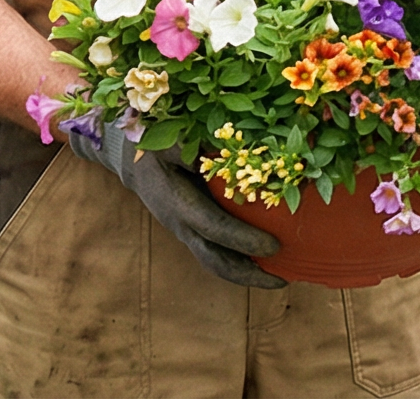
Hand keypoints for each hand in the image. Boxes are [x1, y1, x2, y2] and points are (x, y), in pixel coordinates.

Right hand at [69, 126, 284, 288]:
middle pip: (215, 260)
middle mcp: (182, 224)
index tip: (274, 246)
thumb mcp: (171, 139)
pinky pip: (216, 253)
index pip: (214, 227)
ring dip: (247, 275)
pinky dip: (240, 262)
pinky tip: (266, 263)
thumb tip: (225, 153)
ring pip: (215, 262)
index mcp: (178, 201)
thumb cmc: (157, 144)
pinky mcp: (193, 232)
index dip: (243, 239)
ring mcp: (186, 232)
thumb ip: (193, 148)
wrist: (135, 160)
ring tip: (281, 279)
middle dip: (249, 274)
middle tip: (283, 281)